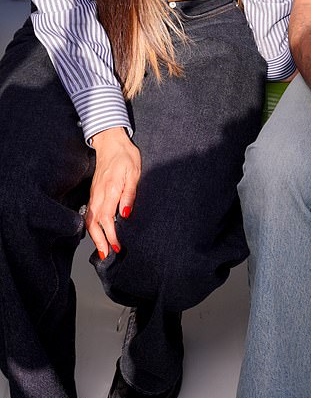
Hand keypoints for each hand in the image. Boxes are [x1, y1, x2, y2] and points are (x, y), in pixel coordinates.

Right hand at [85, 126, 140, 258]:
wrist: (111, 142)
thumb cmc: (125, 156)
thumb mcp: (134, 173)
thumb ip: (129, 194)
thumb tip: (125, 215)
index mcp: (110, 189)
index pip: (107, 218)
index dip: (111, 235)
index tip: (117, 246)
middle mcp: (99, 194)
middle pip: (94, 223)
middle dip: (99, 241)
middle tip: (106, 255)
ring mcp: (95, 193)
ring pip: (89, 219)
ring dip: (94, 236)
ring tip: (102, 249)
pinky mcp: (94, 192)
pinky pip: (90, 212)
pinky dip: (91, 226)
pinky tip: (97, 233)